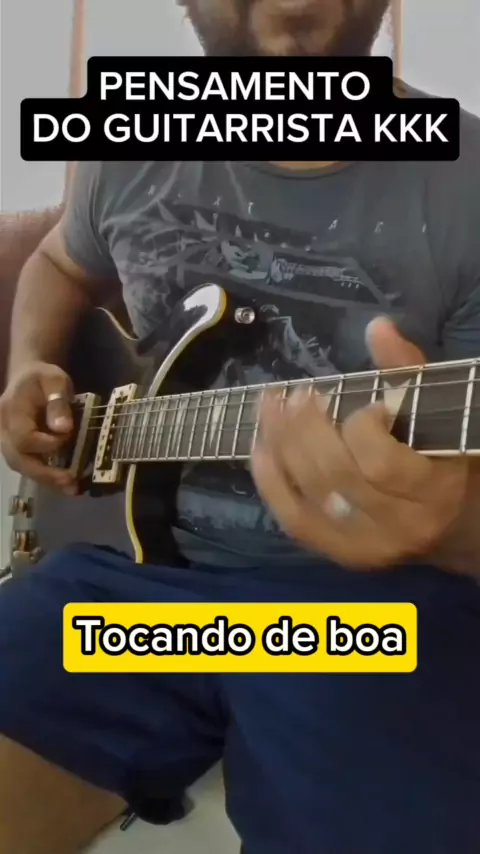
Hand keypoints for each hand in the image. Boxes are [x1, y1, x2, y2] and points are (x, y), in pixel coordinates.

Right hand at [0, 361, 77, 493]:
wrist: (28, 378)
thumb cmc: (43, 378)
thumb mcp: (55, 380)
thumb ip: (58, 402)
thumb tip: (62, 429)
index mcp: (10, 411)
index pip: (24, 438)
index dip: (47, 444)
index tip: (68, 436)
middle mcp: (2, 430)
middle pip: (17, 459)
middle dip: (45, 473)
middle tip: (71, 482)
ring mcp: (6, 441)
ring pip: (21, 466)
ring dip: (46, 479)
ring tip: (72, 487)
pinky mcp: (15, 449)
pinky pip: (26, 465)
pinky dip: (45, 475)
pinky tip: (64, 482)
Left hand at [251, 318, 467, 567]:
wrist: (451, 524)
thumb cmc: (441, 457)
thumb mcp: (434, 413)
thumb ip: (407, 370)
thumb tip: (377, 326)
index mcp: (431, 491)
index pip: (380, 463)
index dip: (361, 427)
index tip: (368, 406)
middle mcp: (396, 526)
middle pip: (334, 476)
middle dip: (306, 429)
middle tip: (297, 395)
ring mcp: (363, 546)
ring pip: (308, 495)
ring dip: (281, 445)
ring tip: (272, 407)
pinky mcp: (336, 554)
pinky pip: (293, 519)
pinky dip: (270, 482)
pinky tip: (259, 446)